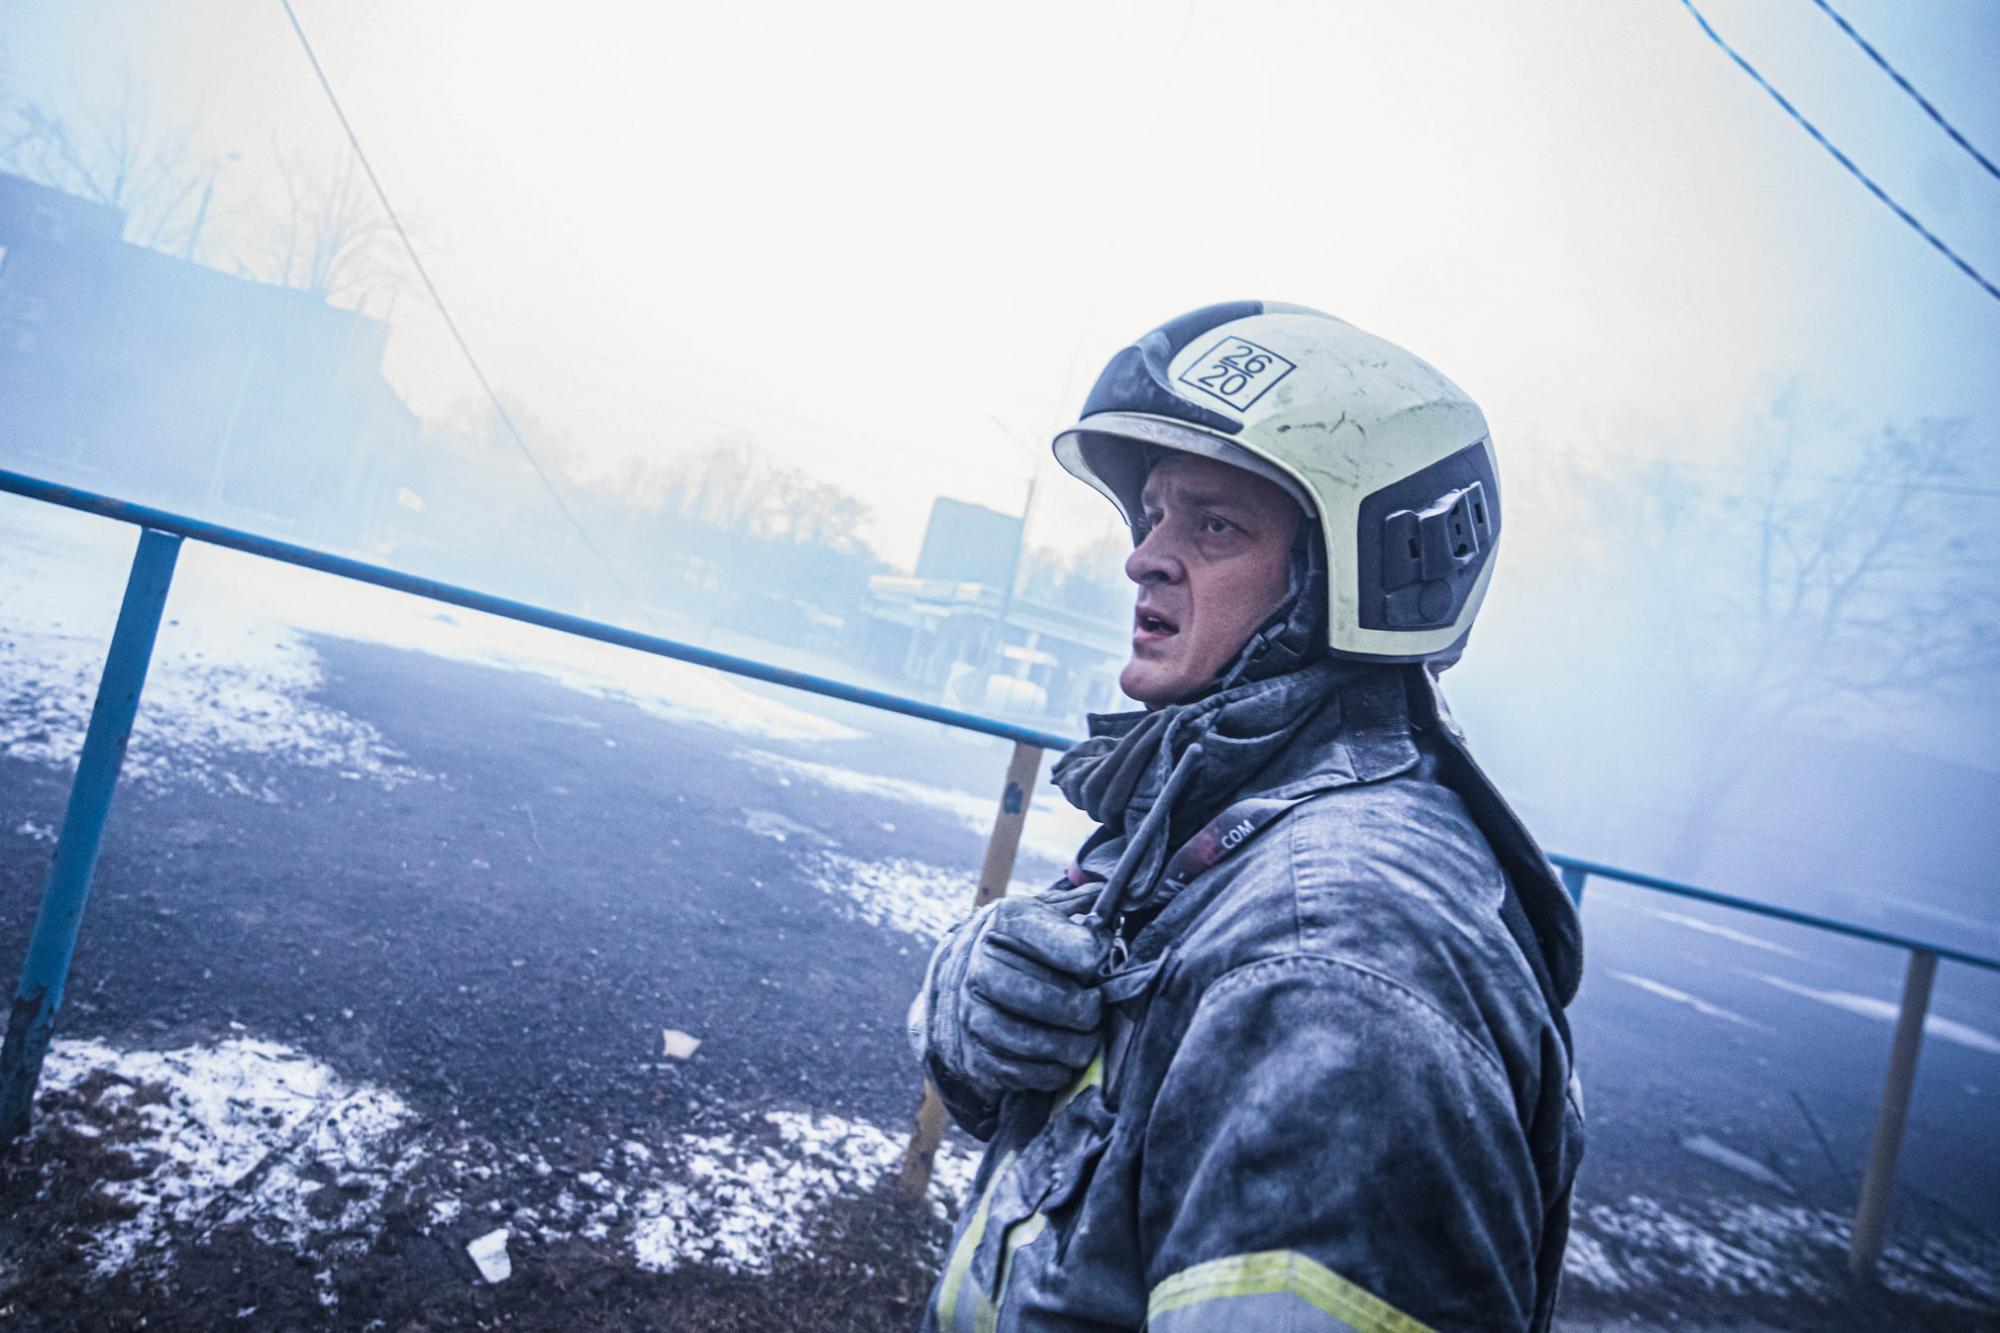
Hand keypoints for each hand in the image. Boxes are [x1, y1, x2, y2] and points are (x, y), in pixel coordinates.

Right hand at [914, 896, 1105, 1107]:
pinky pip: (1015, 1071)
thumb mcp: (1042, 912)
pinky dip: (1048, 1071)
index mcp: (1004, 922)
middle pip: (1039, 996)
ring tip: (1087, 1039)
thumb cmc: (1017, 943)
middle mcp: (979, 965)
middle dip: (1081, 1008)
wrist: (958, 977)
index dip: (1090, 953)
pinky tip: (1064, 1060)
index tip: (1101, 957)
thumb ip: (1077, 906)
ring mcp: (969, 1011)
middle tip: (1095, 1008)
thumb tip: (1111, 893)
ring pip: (1026, 1039)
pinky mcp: (971, 1052)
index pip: (1058, 942)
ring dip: (1068, 1045)